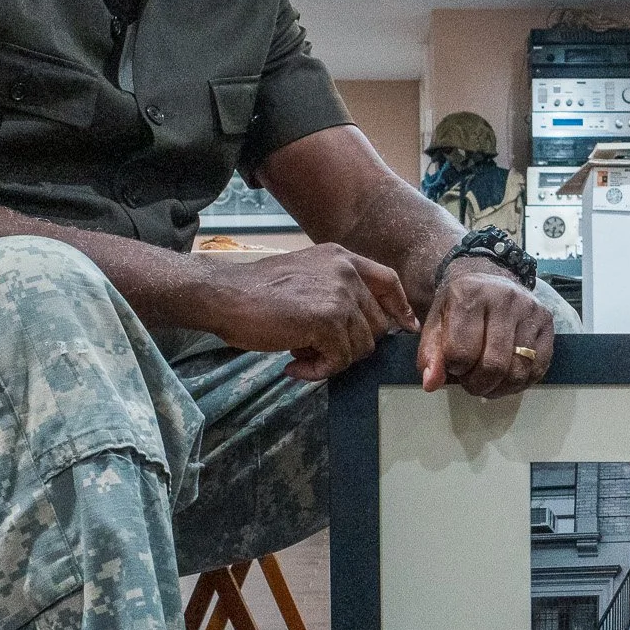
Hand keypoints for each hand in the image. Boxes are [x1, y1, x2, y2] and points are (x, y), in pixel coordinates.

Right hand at [202, 244, 416, 381]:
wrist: (224, 295)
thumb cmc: (256, 292)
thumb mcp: (306, 277)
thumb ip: (335, 292)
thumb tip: (360, 328)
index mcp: (342, 258)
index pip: (388, 281)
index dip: (399, 308)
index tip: (404, 327)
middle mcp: (346, 272)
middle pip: (377, 324)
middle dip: (352, 345)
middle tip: (314, 350)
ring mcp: (340, 295)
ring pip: (361, 346)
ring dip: (332, 360)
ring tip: (298, 357)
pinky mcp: (328, 320)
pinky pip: (340, 360)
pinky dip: (318, 371)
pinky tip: (293, 368)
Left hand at [418, 258, 555, 397]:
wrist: (487, 281)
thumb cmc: (460, 306)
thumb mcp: (436, 325)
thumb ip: (430, 355)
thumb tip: (431, 384)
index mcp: (470, 295)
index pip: (461, 353)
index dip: (455, 369)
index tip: (454, 365)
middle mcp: (504, 298)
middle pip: (493, 366)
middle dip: (478, 384)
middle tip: (471, 380)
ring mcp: (530, 309)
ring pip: (518, 371)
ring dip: (500, 387)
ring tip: (488, 380)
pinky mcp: (547, 320)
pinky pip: (539, 368)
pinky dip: (521, 382)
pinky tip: (507, 376)